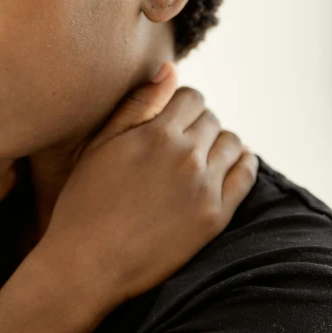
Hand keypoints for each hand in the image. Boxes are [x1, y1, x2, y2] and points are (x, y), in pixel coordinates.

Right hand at [40, 62, 258, 307]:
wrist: (87, 264)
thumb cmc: (85, 202)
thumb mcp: (100, 145)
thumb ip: (137, 104)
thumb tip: (170, 68)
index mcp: (155, 133)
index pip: (191, 97)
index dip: (181, 106)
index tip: (170, 121)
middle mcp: (185, 156)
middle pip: (212, 119)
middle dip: (198, 125)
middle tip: (180, 144)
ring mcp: (204, 188)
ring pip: (232, 144)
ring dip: (219, 144)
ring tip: (200, 158)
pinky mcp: (215, 217)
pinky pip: (246, 176)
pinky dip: (242, 165)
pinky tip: (227, 169)